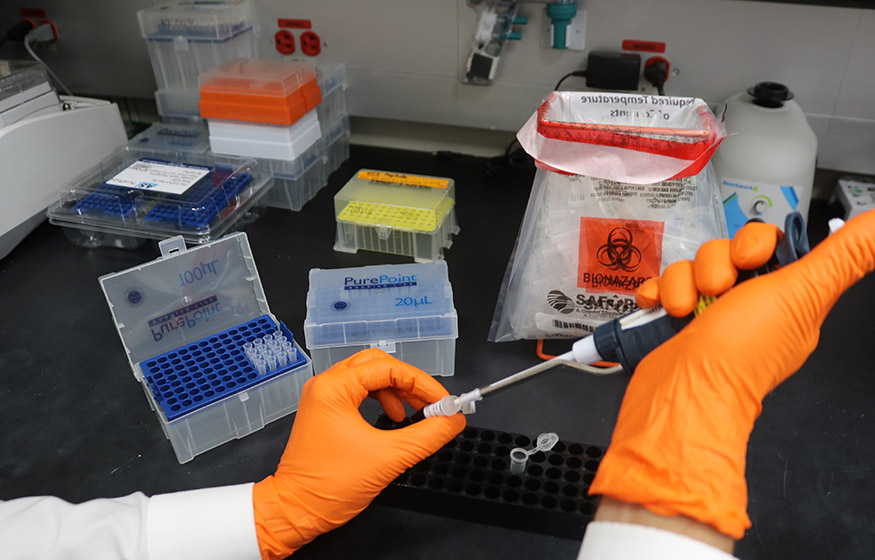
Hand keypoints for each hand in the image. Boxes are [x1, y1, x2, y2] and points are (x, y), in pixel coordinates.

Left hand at [252, 349, 465, 559]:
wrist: (296, 511)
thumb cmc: (328, 486)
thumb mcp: (389, 459)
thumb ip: (427, 435)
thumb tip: (452, 420)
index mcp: (334, 388)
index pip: (388, 367)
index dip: (422, 382)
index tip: (442, 401)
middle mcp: (326, 386)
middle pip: (378, 364)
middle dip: (409, 382)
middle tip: (431, 403)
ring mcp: (324, 398)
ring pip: (369, 377)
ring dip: (397, 391)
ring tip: (416, 412)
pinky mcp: (326, 412)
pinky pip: (360, 393)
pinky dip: (383, 400)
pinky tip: (395, 418)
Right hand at [590, 211, 874, 540]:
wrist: (682, 393)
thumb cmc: (741, 353)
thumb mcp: (802, 294)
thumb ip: (845, 256)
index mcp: (786, 302)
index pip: (770, 248)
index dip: (754, 243)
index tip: (750, 259)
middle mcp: (746, 308)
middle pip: (726, 254)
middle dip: (715, 264)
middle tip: (718, 290)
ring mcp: (706, 317)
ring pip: (691, 269)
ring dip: (682, 282)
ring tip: (685, 309)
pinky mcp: (671, 324)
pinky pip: (662, 287)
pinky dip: (657, 293)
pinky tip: (660, 307)